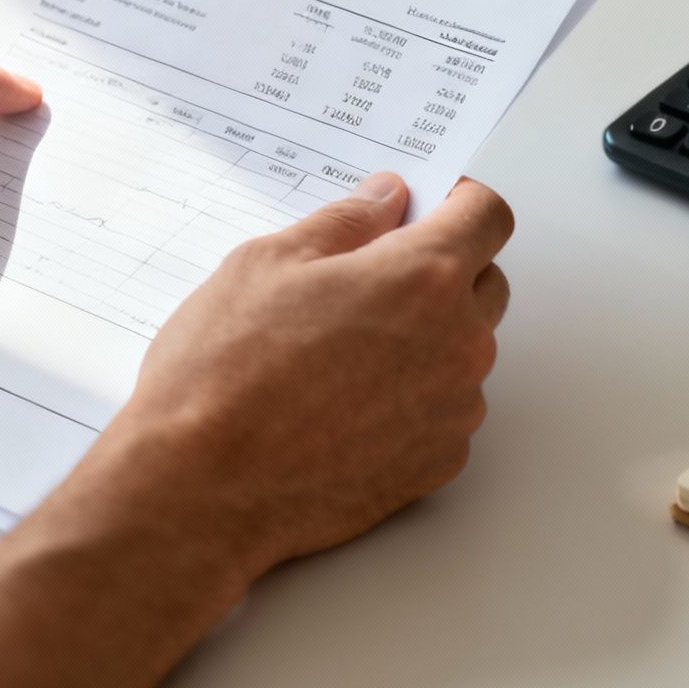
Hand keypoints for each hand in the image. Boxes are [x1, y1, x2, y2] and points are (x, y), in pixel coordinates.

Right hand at [97, 172, 512, 574]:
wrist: (201, 488)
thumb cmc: (223, 376)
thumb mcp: (267, 263)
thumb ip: (344, 223)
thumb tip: (383, 200)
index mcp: (422, 278)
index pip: (487, 217)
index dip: (459, 202)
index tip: (430, 207)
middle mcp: (457, 344)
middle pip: (486, 283)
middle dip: (443, 270)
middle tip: (369, 280)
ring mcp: (454, 410)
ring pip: (465, 351)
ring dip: (427, 337)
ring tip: (343, 351)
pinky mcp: (438, 464)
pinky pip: (445, 410)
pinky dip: (414, 398)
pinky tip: (346, 402)